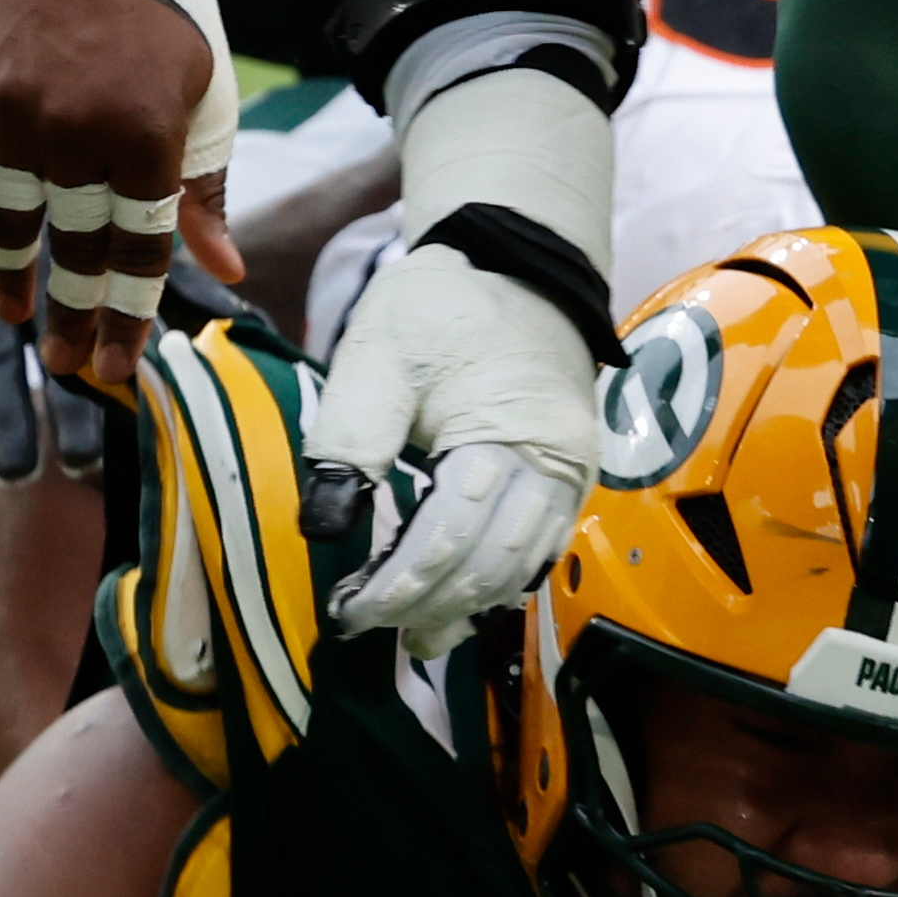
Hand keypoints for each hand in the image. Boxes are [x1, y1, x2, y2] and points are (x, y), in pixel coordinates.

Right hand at [0, 0, 236, 392]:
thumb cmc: (166, 19)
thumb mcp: (205, 96)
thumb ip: (203, 186)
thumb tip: (225, 271)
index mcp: (147, 135)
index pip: (138, 248)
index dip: (128, 312)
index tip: (118, 362)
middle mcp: (77, 132)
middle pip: (73, 245)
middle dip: (73, 311)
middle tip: (69, 364)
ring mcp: (15, 116)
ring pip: (9, 221)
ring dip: (11, 276)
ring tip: (16, 316)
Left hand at [303, 71, 612, 652]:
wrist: (517, 259)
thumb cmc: (443, 303)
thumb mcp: (379, 351)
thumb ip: (350, 436)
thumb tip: (326, 526)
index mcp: (509, 432)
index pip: (451, 536)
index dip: (397, 585)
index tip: (346, 613)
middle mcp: (556, 463)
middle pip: (492, 565)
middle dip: (427, 607)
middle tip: (366, 628)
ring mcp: (571, 472)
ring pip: (522, 568)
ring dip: (465, 607)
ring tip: (412, 637)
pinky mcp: (568, 475)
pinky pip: (540, 548)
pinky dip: (498, 584)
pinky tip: (460, 604)